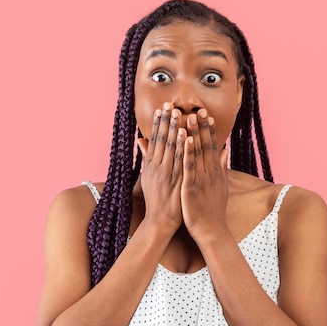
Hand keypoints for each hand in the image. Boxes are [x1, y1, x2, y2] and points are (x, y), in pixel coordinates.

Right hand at [137, 102, 185, 233]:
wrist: (160, 221)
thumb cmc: (156, 199)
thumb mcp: (147, 176)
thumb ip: (146, 157)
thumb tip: (141, 139)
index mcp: (151, 165)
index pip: (155, 139)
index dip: (158, 123)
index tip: (161, 108)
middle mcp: (158, 167)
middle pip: (162, 140)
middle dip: (167, 121)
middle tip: (170, 104)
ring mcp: (168, 174)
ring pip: (172, 147)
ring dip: (175, 129)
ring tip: (179, 113)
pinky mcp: (177, 181)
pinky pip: (181, 161)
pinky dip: (184, 147)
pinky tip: (186, 135)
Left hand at [180, 109, 229, 241]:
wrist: (210, 231)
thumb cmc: (212, 209)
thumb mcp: (220, 186)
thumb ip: (222, 167)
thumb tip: (225, 150)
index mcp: (215, 172)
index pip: (212, 146)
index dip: (210, 130)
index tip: (207, 115)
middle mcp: (210, 173)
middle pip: (206, 145)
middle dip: (202, 127)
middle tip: (198, 108)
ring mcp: (201, 179)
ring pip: (197, 152)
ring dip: (194, 133)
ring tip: (190, 116)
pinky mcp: (192, 187)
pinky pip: (189, 166)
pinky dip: (187, 152)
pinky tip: (184, 139)